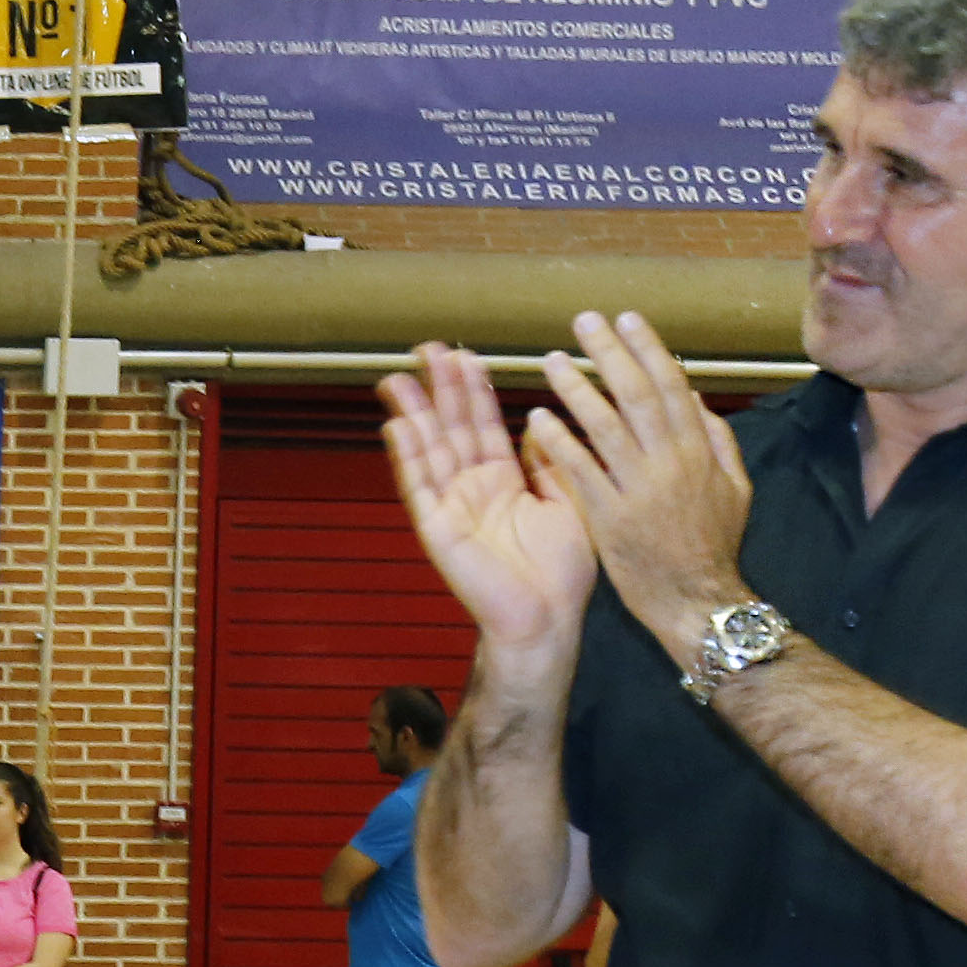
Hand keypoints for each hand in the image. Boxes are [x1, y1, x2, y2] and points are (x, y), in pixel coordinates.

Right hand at [377, 342, 599, 670]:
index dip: (472, 390)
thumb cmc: (562, 571)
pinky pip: (419, 487)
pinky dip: (407, 456)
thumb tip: (541, 423)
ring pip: (429, 449)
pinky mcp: (437, 528)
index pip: (484, 425)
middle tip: (427, 348)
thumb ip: (552, 462)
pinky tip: (397, 425)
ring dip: (415, 412)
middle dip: (439, 388)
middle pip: (450, 428)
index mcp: (502, 480)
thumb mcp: (569, 501)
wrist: (547, 618)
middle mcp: (472, 487)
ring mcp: (451, 506)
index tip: (464, 355)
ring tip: (401, 376)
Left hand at [521, 310, 760, 644]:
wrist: (698, 599)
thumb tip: (694, 396)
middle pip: (638, 394)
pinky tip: (538, 418)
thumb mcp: (735, 488)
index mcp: (698, 450)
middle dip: (611, 352)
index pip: (672, 385)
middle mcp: (670, 461)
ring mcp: (640, 489)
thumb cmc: (713, 544)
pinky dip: (560, 442)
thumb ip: (716, 439)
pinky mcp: (611, 518)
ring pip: (606, 425)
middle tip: (584, 320)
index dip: (648, 349)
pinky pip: (582, 471)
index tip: (627, 318)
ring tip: (553, 359)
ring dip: (578, 387)